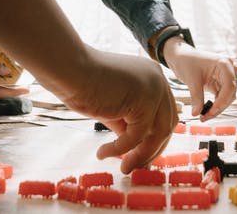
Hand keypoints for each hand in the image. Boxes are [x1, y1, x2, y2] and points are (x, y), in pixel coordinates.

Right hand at [51, 48, 176, 172]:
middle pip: (167, 124)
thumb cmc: (83, 84)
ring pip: (158, 133)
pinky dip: (120, 148)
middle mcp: (158, 80)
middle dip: (152, 149)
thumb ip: (128, 122)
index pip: (165, 114)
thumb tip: (136, 149)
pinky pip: (137, 135)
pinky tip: (103, 153)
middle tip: (134, 165)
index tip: (140, 155)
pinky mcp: (144, 100)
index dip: (155, 138)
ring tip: (124, 168)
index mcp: (152, 77)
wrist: (69, 69)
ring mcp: (154, 88)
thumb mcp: (113, 107)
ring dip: (141, 155)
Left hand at [162, 40, 236, 120]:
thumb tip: (196, 114)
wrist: (181, 56)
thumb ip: (196, 97)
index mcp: (224, 64)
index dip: (221, 102)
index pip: (229, 86)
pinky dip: (215, 105)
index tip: (210, 113)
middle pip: (230, 93)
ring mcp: (225, 77)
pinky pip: (221, 97)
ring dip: (217, 108)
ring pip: (227, 97)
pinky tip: (205, 111)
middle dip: (218, 107)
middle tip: (204, 117)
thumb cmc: (186, 61)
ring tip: (203, 116)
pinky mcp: (220, 83)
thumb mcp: (191, 79)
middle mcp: (229, 70)